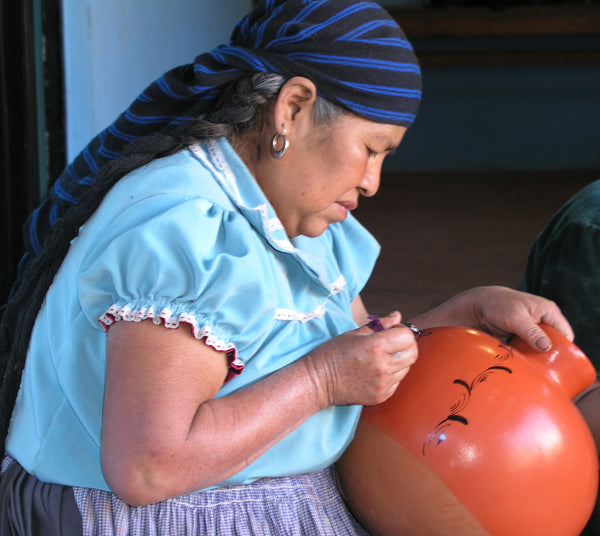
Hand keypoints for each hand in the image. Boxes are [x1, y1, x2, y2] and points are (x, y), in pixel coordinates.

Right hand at [303, 311, 418, 407]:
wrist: (318, 382)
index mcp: (376, 346)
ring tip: (380, 358)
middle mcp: (383, 366)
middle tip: (391, 343)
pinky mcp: (381, 396)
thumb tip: (398, 316)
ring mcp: (383, 384)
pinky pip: (397, 382)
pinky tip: (375, 371)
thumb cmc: (332, 354)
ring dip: (398, 360)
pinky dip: (391, 375)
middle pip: (413, 353)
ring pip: (406, 368)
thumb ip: (380, 324)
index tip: (392, 331)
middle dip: (405, 345)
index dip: (401, 330)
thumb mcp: (354, 333)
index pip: (407, 336)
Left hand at [412, 286, 573, 351]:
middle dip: (548, 355)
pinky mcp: (523, 336)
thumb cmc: (497, 306)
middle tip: (539, 366)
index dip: (563, 349)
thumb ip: (531, 332)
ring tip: (529, 364)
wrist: (477, 305)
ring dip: (536, 356)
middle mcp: (544, 320)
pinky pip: (530, 349)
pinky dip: (527, 355)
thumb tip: (547, 347)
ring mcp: (533, 328)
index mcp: (548, 311)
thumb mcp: (515, 318)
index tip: (553, 362)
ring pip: (542, 348)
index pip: (565, 334)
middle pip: (555, 343)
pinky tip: (521, 361)